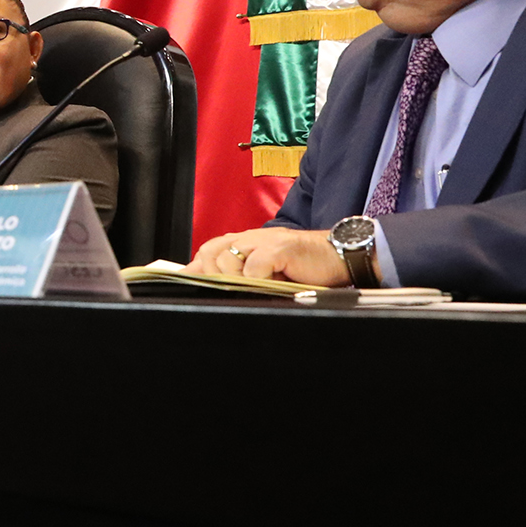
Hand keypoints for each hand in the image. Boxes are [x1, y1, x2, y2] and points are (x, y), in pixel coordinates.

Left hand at [188, 227, 349, 286]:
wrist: (340, 257)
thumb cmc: (305, 268)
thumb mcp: (268, 273)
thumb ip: (243, 277)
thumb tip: (213, 288)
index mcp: (246, 243)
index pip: (208, 252)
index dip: (195, 269)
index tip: (184, 283)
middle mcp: (251, 238)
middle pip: (211, 253)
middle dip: (215, 275)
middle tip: (237, 287)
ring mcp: (265, 241)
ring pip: (228, 259)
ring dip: (238, 278)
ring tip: (260, 284)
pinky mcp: (280, 247)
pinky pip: (254, 264)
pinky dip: (258, 277)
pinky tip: (272, 281)